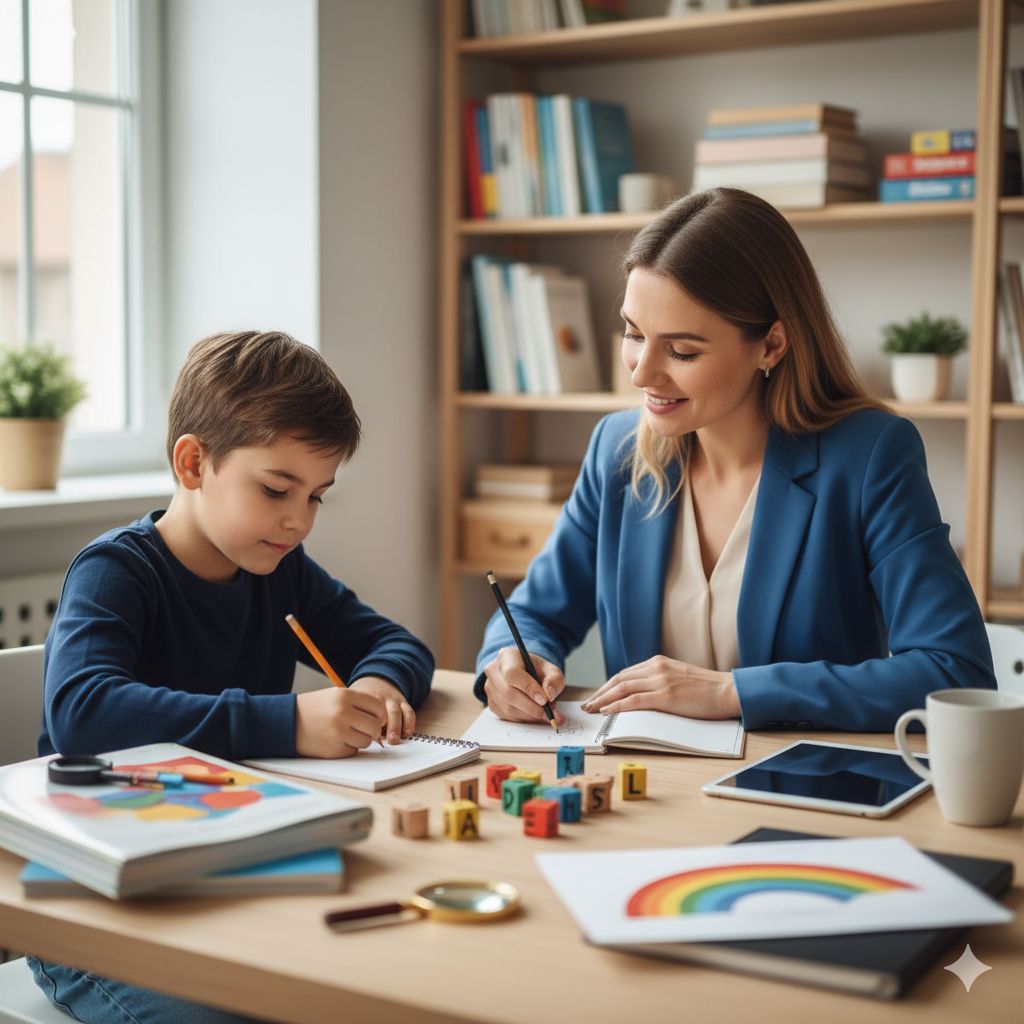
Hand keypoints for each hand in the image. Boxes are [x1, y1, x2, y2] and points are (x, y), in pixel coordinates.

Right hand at [294, 686, 387, 757]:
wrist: (286, 722)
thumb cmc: (314, 708)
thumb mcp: (334, 696)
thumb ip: (358, 704)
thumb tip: (382, 718)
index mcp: (345, 696)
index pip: (378, 706)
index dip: (380, 714)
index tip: (375, 717)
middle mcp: (343, 713)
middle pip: (375, 726)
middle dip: (374, 729)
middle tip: (365, 729)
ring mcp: (338, 733)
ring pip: (367, 740)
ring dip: (361, 739)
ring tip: (348, 733)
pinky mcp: (334, 749)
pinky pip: (353, 750)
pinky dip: (349, 747)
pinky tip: (336, 740)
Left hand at [350, 676, 414, 743]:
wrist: (376, 681)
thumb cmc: (363, 701)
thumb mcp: (356, 705)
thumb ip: (359, 719)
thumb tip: (365, 739)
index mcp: (364, 700)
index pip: (367, 712)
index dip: (369, 725)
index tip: (370, 736)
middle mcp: (379, 699)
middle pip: (384, 711)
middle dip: (389, 726)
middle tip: (390, 740)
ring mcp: (392, 700)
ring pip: (397, 711)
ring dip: (397, 726)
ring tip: (396, 739)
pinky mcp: (403, 702)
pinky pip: (409, 711)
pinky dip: (409, 722)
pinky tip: (406, 733)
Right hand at [482, 647, 566, 726]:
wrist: (526, 674)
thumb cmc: (537, 671)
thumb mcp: (551, 670)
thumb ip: (554, 680)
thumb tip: (549, 694)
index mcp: (507, 656)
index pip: (512, 673)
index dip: (528, 688)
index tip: (544, 700)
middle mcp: (494, 671)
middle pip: (508, 693)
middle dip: (531, 707)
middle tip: (548, 713)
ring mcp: (490, 688)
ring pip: (507, 707)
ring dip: (529, 715)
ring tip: (544, 714)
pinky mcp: (491, 703)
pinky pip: (506, 716)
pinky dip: (523, 719)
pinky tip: (533, 715)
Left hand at [581, 656, 739, 718]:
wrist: (728, 690)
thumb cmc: (707, 689)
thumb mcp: (678, 677)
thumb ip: (660, 680)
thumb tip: (640, 694)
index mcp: (658, 662)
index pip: (625, 674)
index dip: (608, 686)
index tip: (597, 696)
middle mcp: (656, 668)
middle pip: (619, 680)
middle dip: (600, 693)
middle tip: (588, 704)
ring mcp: (660, 681)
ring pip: (623, 689)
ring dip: (604, 700)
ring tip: (592, 710)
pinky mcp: (666, 695)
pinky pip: (635, 700)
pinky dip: (618, 706)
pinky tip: (608, 712)